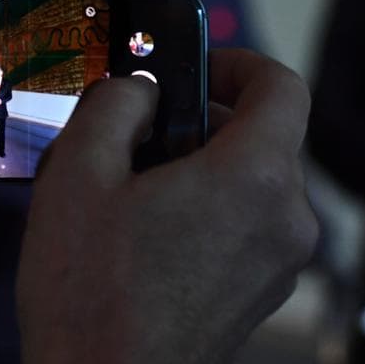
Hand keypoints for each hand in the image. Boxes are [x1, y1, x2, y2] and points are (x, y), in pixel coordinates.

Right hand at [18, 49, 317, 363]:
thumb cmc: (92, 300)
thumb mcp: (78, 174)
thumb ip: (114, 105)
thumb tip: (139, 90)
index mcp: (255, 178)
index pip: (281, 86)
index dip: (237, 62)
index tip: (194, 66)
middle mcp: (286, 220)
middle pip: (264, 135)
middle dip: (202, 119)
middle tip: (138, 130)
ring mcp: (279, 264)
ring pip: (253, 181)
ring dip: (200, 167)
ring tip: (130, 190)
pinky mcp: (260, 295)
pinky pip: (246, 224)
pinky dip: (208, 209)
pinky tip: (143, 232)